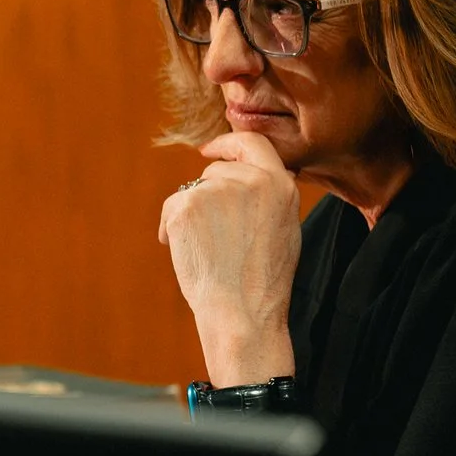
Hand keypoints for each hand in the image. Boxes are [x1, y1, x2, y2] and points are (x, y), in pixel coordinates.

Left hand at [158, 131, 301, 385]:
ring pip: (191, 191)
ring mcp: (218, 190)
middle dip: (206, 197)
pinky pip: (172, 206)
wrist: (242, 312)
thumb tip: (248, 174)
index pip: (252, 143)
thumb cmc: (262, 282)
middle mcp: (252, 180)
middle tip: (212, 235)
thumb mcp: (284, 228)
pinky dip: (171, 228)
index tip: (210, 150)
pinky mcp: (188, 204)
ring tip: (206, 251)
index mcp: (281, 184)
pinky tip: (188, 253)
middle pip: (215, 172)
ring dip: (190, 215)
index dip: (228, 144)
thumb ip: (269, 195)